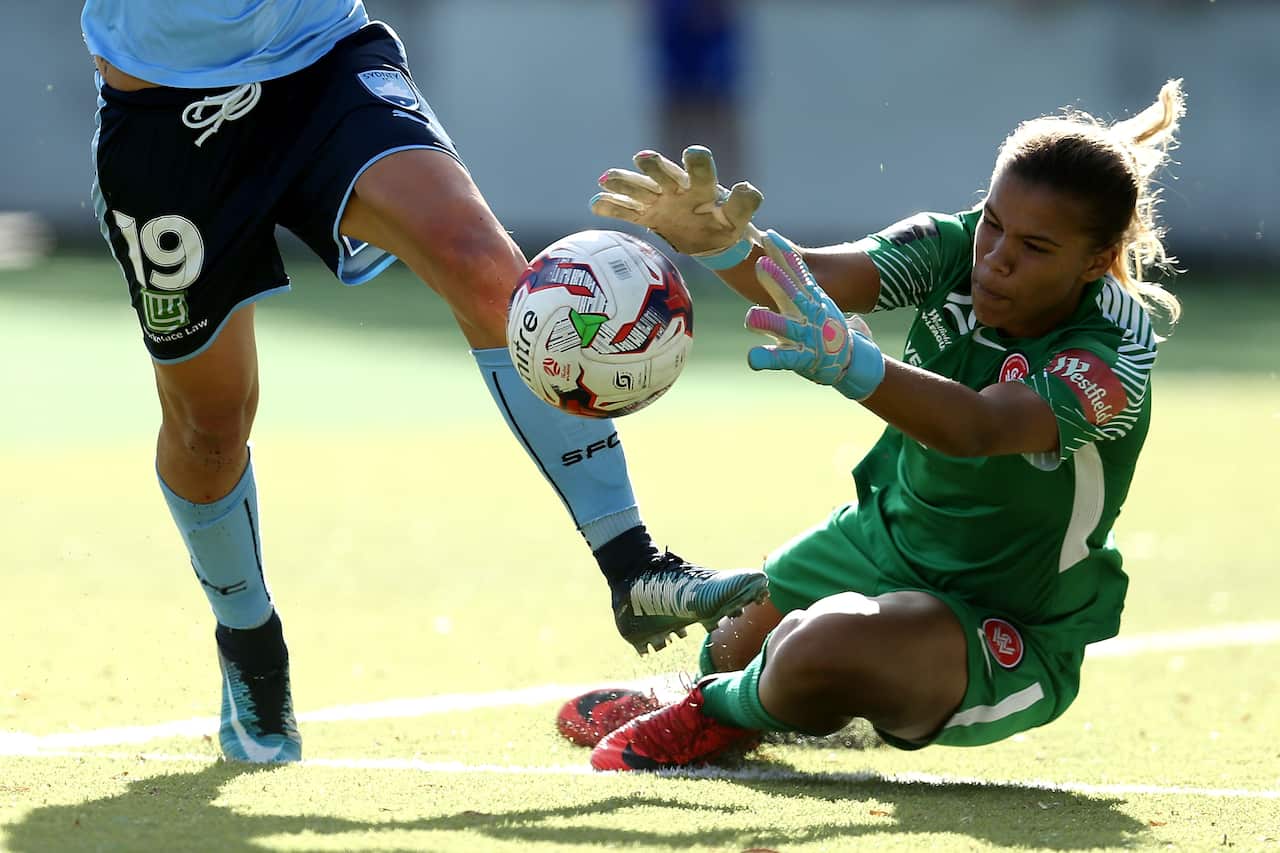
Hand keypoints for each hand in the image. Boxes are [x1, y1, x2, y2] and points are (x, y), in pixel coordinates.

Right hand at [591, 146, 762, 262]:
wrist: (712, 238)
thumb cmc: (727, 223)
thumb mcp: (739, 217)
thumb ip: (744, 204)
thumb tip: (746, 187)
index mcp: (703, 186)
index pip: (700, 170)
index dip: (696, 162)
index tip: (692, 152)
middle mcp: (679, 187)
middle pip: (665, 174)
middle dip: (655, 167)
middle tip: (643, 158)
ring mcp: (661, 200)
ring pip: (641, 189)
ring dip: (625, 183)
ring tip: (607, 178)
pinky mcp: (648, 216)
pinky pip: (629, 211)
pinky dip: (613, 207)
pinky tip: (596, 202)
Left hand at [744, 230, 885, 400]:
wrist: (846, 357)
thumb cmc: (817, 324)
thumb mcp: (808, 299)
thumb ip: (790, 279)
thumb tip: (767, 255)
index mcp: (808, 297)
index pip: (796, 271)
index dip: (782, 254)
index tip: (769, 236)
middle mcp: (807, 313)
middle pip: (791, 293)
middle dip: (777, 279)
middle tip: (761, 264)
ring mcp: (804, 336)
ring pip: (784, 326)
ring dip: (769, 321)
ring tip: (751, 316)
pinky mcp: (800, 358)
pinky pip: (782, 359)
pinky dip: (766, 358)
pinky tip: (752, 358)